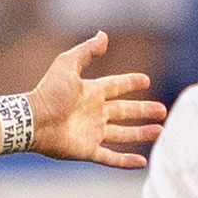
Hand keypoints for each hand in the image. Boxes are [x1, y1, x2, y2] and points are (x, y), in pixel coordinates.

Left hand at [27, 32, 167, 168]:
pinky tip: (142, 162)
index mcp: (92, 92)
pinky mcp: (88, 150)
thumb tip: (104, 34)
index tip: (146, 80)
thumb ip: (87, 51)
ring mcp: (92, 133)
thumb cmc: (48, 91)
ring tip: (159, 132)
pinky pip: (111, 157)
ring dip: (141, 133)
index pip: (117, 86)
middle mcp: (95, 113)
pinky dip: (126, 161)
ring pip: (123, 134)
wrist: (34, 120)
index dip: (130, 82)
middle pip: (125, 111)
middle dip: (144, 110)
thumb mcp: (67, 64)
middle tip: (163, 111)